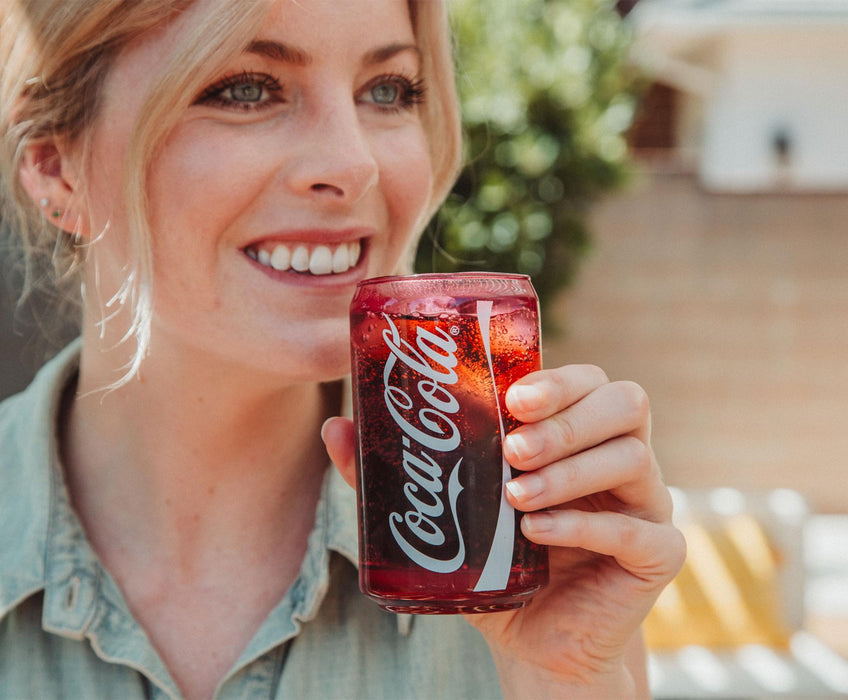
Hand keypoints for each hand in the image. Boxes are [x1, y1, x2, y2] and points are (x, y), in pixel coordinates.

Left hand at [322, 364, 685, 698]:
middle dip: (568, 417)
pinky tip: (539, 531)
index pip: (587, 380)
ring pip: (634, 457)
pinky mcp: (658, 554)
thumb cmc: (496, 566)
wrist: (535, 644)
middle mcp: (619, 458)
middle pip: (626, 402)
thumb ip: (396, 472)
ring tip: (515, 496)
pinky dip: (585, 524)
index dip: (557, 379)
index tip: (510, 398)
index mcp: (577, 436)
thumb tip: (335, 426)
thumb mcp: (446, 515)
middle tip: (512, 445)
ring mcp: (646, 504)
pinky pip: (637, 529)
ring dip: (570, 470)